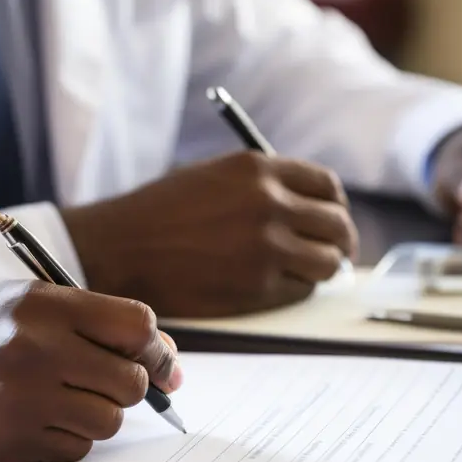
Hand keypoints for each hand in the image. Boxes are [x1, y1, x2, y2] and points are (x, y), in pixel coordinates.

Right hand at [0, 281, 181, 461]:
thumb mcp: (34, 304)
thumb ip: (98, 321)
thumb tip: (165, 357)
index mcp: (48, 306)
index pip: (136, 325)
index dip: (158, 349)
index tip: (160, 365)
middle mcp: (39, 349)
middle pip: (130, 381)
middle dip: (128, 387)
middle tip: (103, 383)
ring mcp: (26, 398)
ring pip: (110, 420)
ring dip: (99, 415)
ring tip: (66, 400)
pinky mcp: (16, 439)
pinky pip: (79, 448)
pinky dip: (70, 437)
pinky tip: (41, 419)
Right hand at [62, 152, 357, 316]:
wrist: (122, 248)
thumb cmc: (161, 213)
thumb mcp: (215, 176)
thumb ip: (262, 185)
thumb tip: (305, 208)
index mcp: (259, 169)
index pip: (327, 186)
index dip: (335, 207)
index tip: (332, 220)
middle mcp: (270, 204)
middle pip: (337, 226)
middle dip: (340, 242)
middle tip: (334, 254)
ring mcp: (267, 248)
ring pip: (327, 263)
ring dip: (321, 270)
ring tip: (305, 273)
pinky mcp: (257, 288)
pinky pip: (300, 292)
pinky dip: (295, 291)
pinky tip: (275, 286)